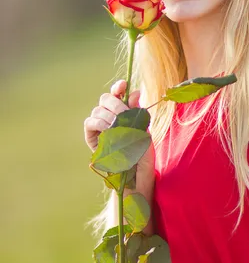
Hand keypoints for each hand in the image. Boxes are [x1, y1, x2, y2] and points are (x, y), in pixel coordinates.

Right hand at [84, 80, 154, 194]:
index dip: (118, 87)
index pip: (118, 94)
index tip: (123, 85)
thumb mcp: (143, 131)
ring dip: (109, 115)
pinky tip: (108, 129)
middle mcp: (110, 117)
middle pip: (105, 99)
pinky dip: (99, 122)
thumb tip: (136, 92)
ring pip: (98, 109)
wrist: (135, 177)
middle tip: (123, 114)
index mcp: (124, 114)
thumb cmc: (142, 156)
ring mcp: (100, 127)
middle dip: (115, 102)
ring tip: (117, 126)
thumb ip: (137, 112)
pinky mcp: (91, 137)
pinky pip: (90, 122)